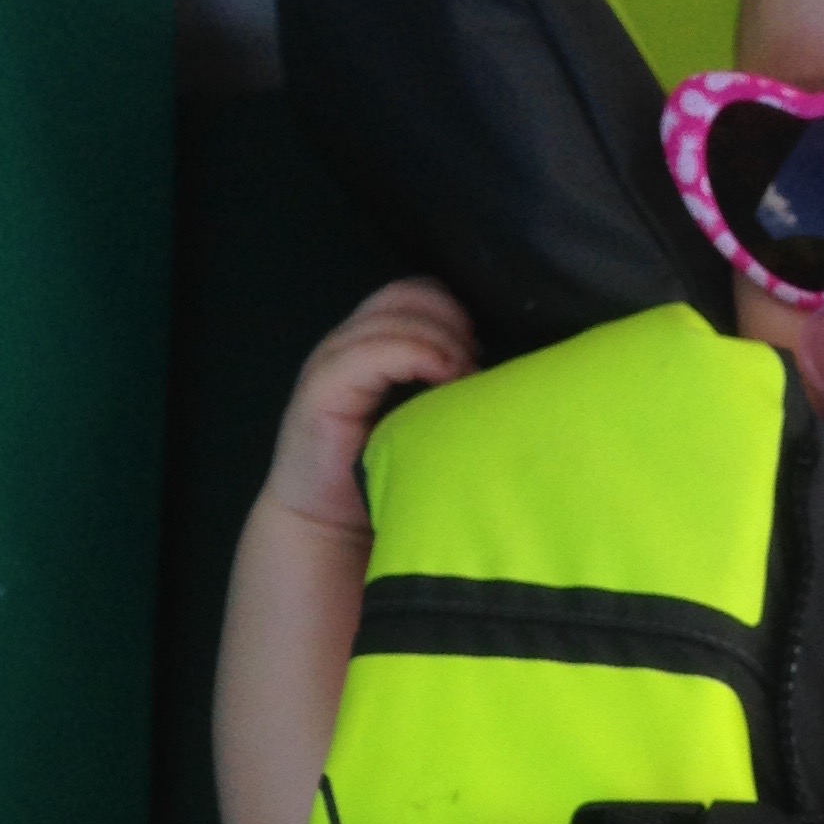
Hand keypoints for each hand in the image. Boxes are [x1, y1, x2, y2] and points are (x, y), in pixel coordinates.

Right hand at [262, 278, 476, 532]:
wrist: (328, 529)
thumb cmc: (385, 480)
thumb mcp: (426, 423)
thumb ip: (448, 389)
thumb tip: (501, 372)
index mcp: (374, 346)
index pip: (419, 295)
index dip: (455, 313)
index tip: (482, 353)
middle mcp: (350, 344)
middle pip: (409, 294)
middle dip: (452, 321)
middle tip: (474, 367)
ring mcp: (332, 362)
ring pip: (394, 316)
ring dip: (441, 341)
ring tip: (464, 379)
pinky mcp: (322, 389)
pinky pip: (372, 352)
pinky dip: (415, 355)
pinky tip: (443, 379)